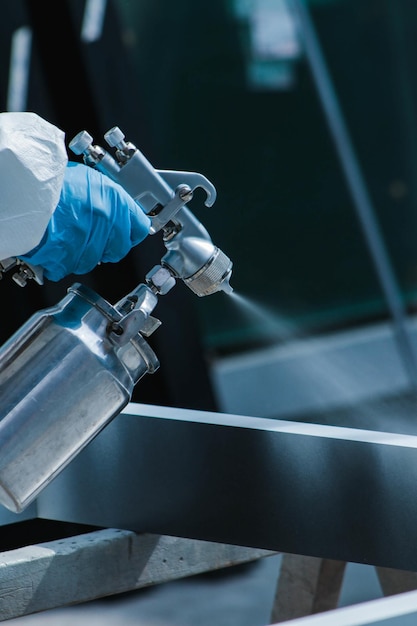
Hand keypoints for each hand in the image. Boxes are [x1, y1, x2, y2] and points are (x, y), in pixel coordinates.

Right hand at [20, 162, 150, 280]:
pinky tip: (53, 248)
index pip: (140, 227)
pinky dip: (59, 262)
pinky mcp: (68, 258)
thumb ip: (105, 197)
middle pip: (119, 249)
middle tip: (91, 238)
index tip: (127, 235)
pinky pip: (68, 266)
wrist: (25, 190)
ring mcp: (89, 242)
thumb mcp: (87, 178)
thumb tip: (113, 208)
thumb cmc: (51, 180)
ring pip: (92, 260)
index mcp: (115, 200)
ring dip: (81, 254)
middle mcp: (107, 222)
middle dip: (107, 247)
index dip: (132, 233)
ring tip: (66, 238)